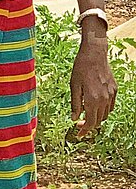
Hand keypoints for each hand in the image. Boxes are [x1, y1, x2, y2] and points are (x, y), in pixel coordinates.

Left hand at [70, 20, 116, 137]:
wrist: (94, 54)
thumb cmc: (81, 68)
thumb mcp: (73, 86)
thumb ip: (75, 104)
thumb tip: (74, 118)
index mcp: (92, 100)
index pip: (90, 122)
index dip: (84, 130)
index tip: (78, 134)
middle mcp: (104, 100)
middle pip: (98, 120)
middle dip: (89, 125)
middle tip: (79, 123)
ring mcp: (111, 95)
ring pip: (105, 114)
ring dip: (96, 117)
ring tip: (86, 113)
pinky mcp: (114, 90)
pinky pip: (110, 106)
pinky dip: (103, 110)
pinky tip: (95, 105)